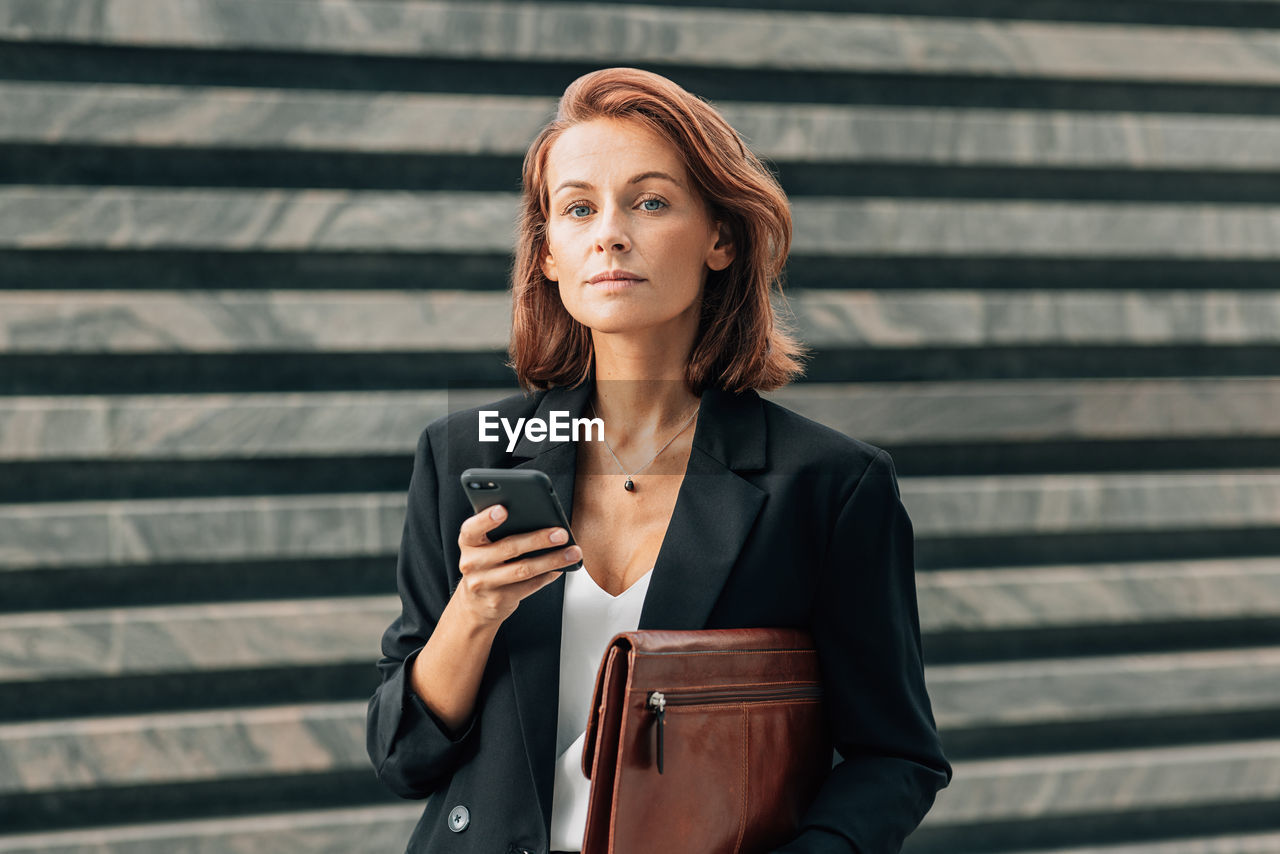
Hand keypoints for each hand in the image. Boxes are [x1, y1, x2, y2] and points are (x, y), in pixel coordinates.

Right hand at [454, 505, 581, 627]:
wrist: (475, 604)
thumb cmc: (486, 563)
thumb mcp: (483, 545)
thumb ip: (501, 531)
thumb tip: (540, 518)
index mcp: (468, 542)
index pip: (472, 528)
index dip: (486, 519)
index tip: (503, 509)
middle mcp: (472, 563)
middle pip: (508, 548)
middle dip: (538, 539)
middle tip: (561, 534)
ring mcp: (484, 584)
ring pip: (524, 570)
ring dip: (552, 560)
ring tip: (572, 552)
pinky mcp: (499, 600)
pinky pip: (529, 586)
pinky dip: (548, 576)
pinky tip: (560, 568)